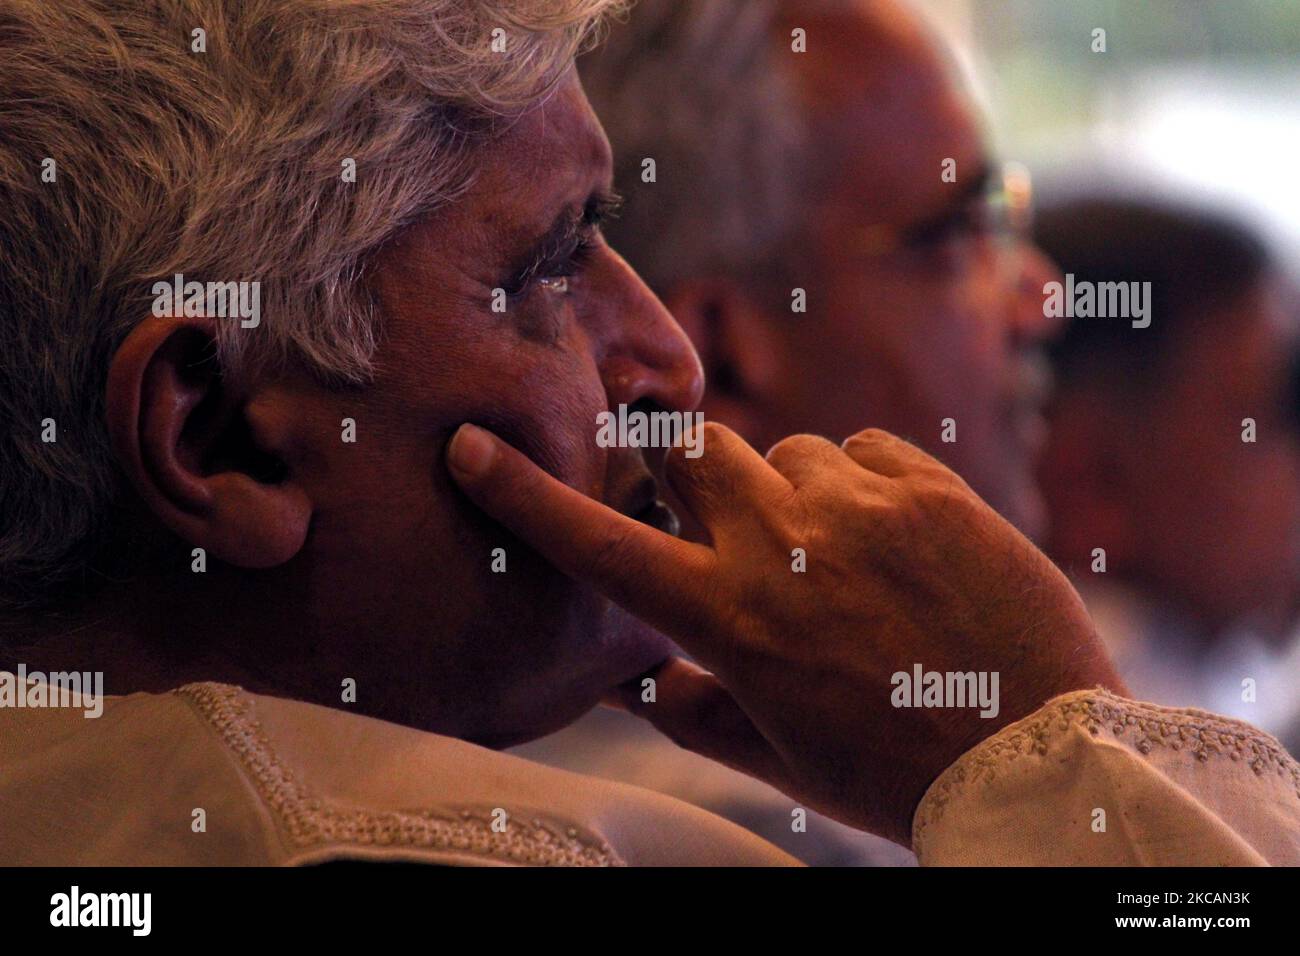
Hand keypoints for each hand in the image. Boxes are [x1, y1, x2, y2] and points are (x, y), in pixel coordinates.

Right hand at [447, 421, 1123, 844]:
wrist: (1042, 755)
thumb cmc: (897, 769)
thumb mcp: (779, 758)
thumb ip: (695, 711)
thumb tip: (649, 677)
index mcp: (725, 620)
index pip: (598, 545)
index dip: (524, 494)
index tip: (472, 447)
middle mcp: (778, 547)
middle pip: (688, 445)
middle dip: (679, 459)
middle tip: (707, 495)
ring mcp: (858, 508)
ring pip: (785, 451)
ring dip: (789, 490)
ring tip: (838, 553)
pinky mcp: (930, 488)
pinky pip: (866, 450)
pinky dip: (864, 485)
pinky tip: (895, 541)